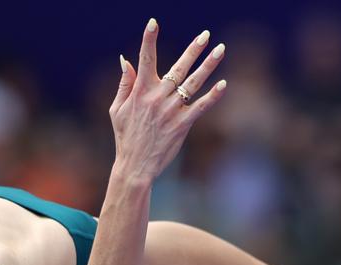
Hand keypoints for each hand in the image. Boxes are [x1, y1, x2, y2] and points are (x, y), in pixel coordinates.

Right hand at [109, 20, 226, 182]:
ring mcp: (171, 111)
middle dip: (193, 49)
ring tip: (221, 49)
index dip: (148, 40)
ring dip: (208, 65)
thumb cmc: (125, 137)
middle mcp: (157, 98)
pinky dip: (213, 96)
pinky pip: (200, 107)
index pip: (144, 60)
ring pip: (193, 83)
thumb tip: (125, 60)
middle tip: (205, 35)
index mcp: (140, 92)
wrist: (135, 166)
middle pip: (178, 68)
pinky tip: (224, 84)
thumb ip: (124, 84)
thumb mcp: (117, 110)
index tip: (153, 22)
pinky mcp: (182, 124)